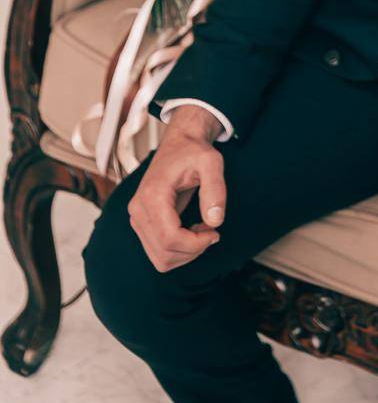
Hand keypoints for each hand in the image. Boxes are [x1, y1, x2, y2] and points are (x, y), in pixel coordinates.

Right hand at [128, 105, 226, 272]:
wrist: (179, 144)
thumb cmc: (194, 152)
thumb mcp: (211, 162)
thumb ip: (215, 189)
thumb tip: (215, 221)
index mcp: (152, 195)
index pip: (170, 238)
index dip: (196, 244)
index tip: (215, 232)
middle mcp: (138, 209)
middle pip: (164, 253)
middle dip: (193, 250)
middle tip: (212, 230)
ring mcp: (137, 218)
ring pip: (160, 258)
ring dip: (186, 252)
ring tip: (202, 229)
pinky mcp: (141, 223)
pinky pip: (158, 252)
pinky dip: (179, 250)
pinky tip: (192, 231)